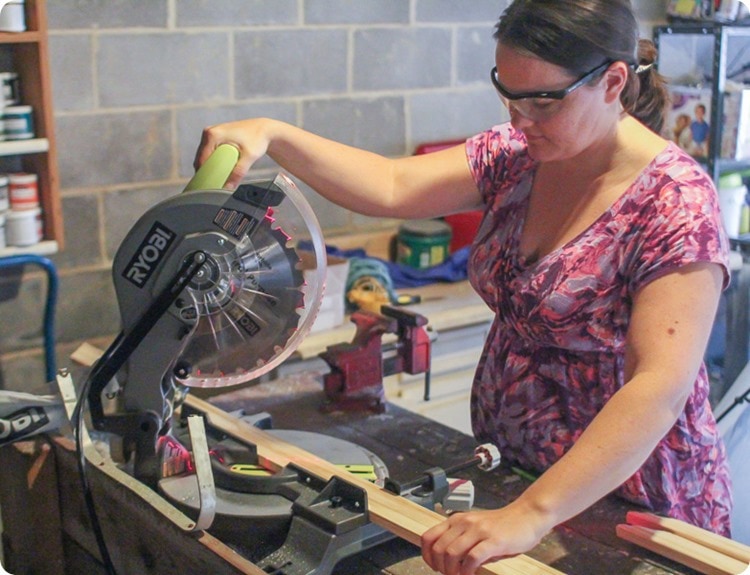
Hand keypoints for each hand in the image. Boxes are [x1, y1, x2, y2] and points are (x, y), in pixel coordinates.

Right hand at [193, 118, 273, 189]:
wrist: (264, 129)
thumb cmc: (258, 138)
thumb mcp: (249, 156)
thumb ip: (239, 172)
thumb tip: (229, 186)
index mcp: (213, 135)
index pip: (202, 159)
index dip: (203, 174)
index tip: (208, 185)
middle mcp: (209, 132)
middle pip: (201, 158)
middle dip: (205, 172)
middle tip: (213, 185)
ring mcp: (211, 133)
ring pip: (203, 156)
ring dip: (208, 167)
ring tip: (216, 179)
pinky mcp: (215, 136)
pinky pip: (208, 152)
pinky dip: (212, 162)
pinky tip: (217, 170)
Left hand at [421, 501, 550, 574]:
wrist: (527, 516)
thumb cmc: (501, 525)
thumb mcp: (475, 527)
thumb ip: (460, 538)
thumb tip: (445, 560)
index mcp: (457, 520)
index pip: (428, 537)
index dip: (427, 556)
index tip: (435, 567)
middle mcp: (464, 523)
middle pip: (438, 548)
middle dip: (440, 567)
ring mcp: (479, 531)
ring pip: (452, 553)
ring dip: (452, 571)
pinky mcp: (494, 541)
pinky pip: (472, 558)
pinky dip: (468, 571)